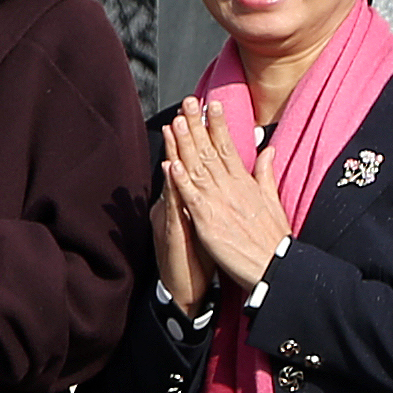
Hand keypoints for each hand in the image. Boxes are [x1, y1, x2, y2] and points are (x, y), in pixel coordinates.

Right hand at [152, 118, 207, 316]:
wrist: (185, 288)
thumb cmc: (197, 256)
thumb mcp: (208, 222)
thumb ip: (214, 198)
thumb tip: (221, 178)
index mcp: (191, 199)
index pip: (196, 162)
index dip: (200, 136)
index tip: (204, 109)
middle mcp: (178, 202)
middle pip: (182, 162)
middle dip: (185, 133)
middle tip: (186, 104)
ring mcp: (172, 215)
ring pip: (173, 179)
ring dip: (173, 152)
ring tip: (175, 126)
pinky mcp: (170, 230)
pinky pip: (170, 207)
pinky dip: (171, 188)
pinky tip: (171, 169)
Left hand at [165, 94, 290, 295]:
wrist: (276, 267)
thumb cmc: (273, 238)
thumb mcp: (273, 200)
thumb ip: (266, 173)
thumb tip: (268, 149)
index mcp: (246, 183)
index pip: (229, 147)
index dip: (218, 125)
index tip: (211, 103)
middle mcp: (232, 188)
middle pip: (210, 151)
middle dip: (198, 125)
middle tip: (188, 101)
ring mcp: (219, 203)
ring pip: (198, 169)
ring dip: (186, 145)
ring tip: (177, 122)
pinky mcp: (208, 222)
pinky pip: (192, 198)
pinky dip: (181, 181)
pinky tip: (171, 165)